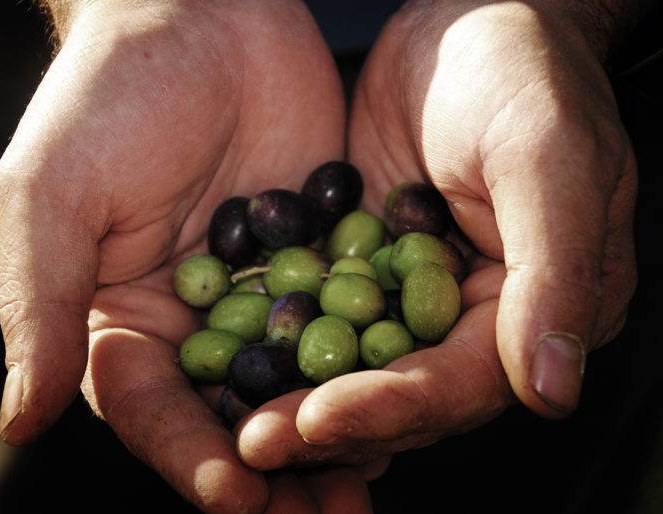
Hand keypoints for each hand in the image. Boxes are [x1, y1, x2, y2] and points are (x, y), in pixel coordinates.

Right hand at [0, 1, 380, 510]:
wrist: (202, 12)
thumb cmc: (110, 96)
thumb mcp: (54, 194)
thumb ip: (39, 306)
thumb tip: (18, 422)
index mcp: (121, 319)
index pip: (150, 409)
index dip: (188, 456)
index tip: (235, 492)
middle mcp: (192, 322)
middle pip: (226, 417)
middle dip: (269, 471)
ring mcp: (260, 297)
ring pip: (292, 386)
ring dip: (326, 438)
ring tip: (363, 488)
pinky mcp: (317, 263)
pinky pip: (344, 327)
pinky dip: (368, 369)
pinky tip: (402, 404)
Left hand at [237, 0, 636, 469]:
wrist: (464, 20)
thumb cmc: (523, 75)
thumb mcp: (547, 160)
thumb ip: (554, 272)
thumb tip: (552, 393)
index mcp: (536, 308)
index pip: (463, 383)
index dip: (393, 408)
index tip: (318, 420)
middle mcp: (477, 318)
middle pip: (403, 392)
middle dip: (330, 420)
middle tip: (255, 443)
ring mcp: (417, 296)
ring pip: (356, 367)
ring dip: (297, 398)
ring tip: (235, 427)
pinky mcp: (368, 268)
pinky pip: (324, 318)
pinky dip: (284, 347)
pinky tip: (233, 369)